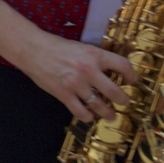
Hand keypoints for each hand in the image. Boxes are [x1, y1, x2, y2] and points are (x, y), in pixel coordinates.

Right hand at [15, 29, 138, 123]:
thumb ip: (94, 59)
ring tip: (110, 116)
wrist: (32, 49)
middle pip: (115, 91)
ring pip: (99, 105)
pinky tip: (89, 116)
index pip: (122, 65)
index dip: (131, 75)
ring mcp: (76, 84)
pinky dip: (87, 116)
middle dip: (123, 100)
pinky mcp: (63, 94)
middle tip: (124, 102)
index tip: (131, 81)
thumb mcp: (80, 47)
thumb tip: (108, 71)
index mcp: (94, 54)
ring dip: (107, 113)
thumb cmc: (55, 46)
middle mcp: (88, 70)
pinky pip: (80, 112)